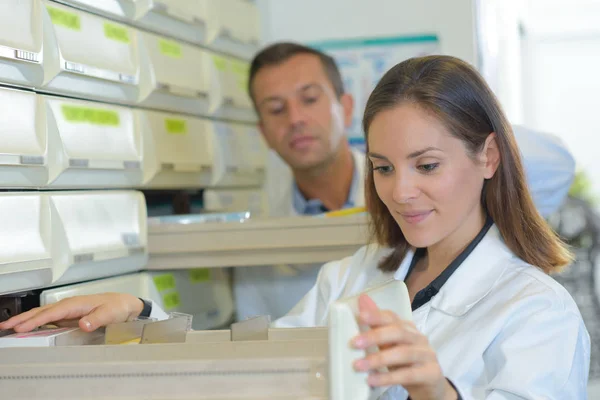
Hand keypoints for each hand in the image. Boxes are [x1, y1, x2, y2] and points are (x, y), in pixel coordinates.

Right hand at [0, 293, 143, 332]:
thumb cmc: (117, 306)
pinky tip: (27, 328)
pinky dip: (35, 322)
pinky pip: (48, 318)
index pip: (53, 312)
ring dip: (25, 319)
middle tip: (6, 326)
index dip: (37, 320)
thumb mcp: (111, 313)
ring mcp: (68, 310)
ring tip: (9, 326)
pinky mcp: (68, 316)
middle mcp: (70, 305)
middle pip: (42, 311)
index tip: (22, 327)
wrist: (124, 304)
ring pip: (43, 314)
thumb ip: (97, 319)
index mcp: (77, 303)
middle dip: (23, 318)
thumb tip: (84, 323)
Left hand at [351, 294, 456, 399]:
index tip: (360, 317)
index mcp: (408, 328)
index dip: (376, 315)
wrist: (429, 386)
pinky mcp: (431, 373)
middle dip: (375, 336)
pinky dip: (388, 377)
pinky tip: (373, 380)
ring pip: (403, 353)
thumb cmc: (406, 363)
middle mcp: (419, 338)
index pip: (392, 317)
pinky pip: (409, 374)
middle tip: (354, 343)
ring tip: (359, 366)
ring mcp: (427, 355)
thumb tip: (361, 299)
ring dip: (379, 359)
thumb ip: (376, 325)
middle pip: (398, 332)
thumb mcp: (390, 345)